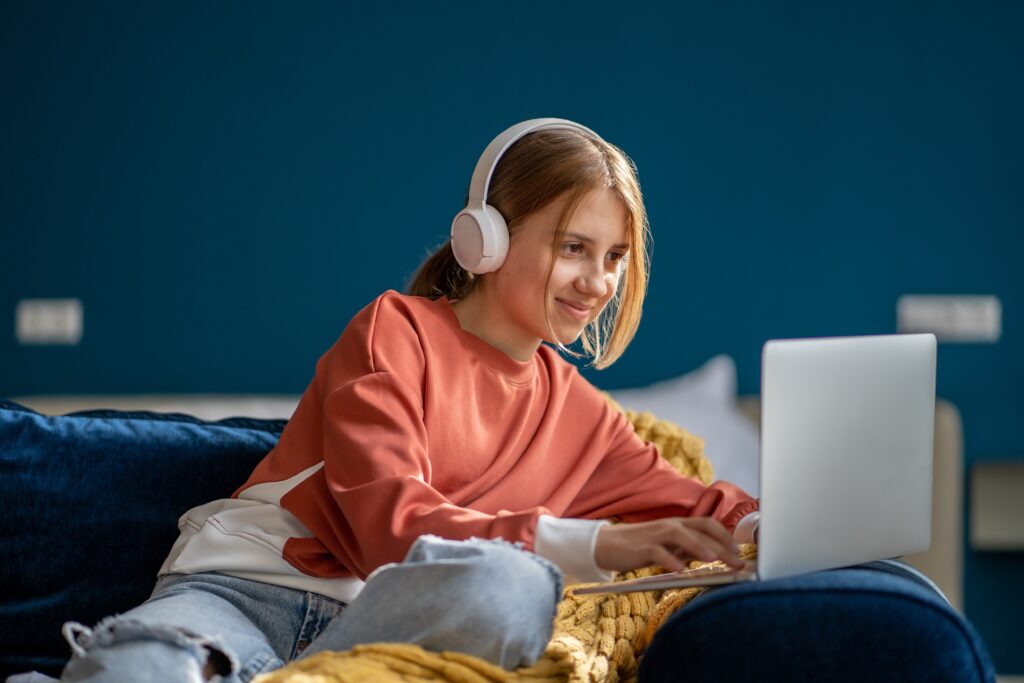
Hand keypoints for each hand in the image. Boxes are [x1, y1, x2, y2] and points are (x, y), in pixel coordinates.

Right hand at [594, 517, 744, 573]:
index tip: (738, 551)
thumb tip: (712, 554)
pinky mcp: (641, 547)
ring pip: (682, 536)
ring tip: (714, 559)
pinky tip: (680, 570)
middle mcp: (669, 526)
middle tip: (737, 562)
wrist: (606, 545)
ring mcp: (655, 535)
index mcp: (677, 524)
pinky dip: (670, 560)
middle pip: (700, 530)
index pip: (707, 524)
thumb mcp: (668, 546)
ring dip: (699, 547)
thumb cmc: (639, 547)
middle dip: (721, 546)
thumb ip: (687, 548)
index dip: (725, 536)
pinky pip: (658, 552)